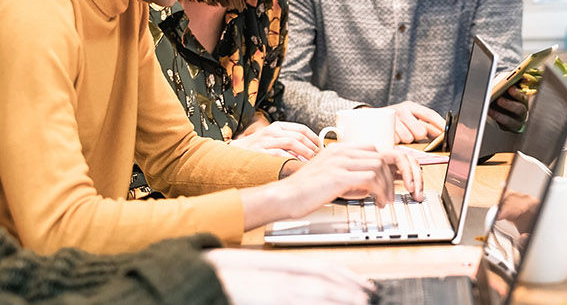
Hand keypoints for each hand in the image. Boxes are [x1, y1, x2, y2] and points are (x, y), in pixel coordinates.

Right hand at [204, 249, 372, 304]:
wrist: (197, 277)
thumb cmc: (222, 279)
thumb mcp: (257, 278)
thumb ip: (279, 281)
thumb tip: (296, 291)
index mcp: (278, 265)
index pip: (319, 266)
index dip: (343, 273)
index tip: (360, 282)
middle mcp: (280, 273)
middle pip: (323, 274)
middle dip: (349, 284)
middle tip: (369, 293)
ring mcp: (276, 285)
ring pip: (319, 288)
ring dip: (343, 295)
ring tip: (362, 301)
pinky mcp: (272, 295)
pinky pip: (304, 299)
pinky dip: (324, 302)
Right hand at [231, 121, 320, 159]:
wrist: (232, 154)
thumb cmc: (255, 148)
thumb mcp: (271, 139)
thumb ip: (287, 141)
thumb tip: (308, 150)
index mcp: (277, 126)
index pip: (301, 128)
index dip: (314, 138)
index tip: (320, 147)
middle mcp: (272, 131)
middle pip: (299, 136)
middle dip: (312, 147)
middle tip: (318, 156)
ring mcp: (267, 141)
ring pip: (292, 143)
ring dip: (305, 152)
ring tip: (312, 161)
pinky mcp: (262, 152)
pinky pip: (281, 154)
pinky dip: (292, 159)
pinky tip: (298, 165)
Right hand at [272, 143, 423, 218]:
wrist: (284, 197)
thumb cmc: (303, 191)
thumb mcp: (327, 176)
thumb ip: (347, 175)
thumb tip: (367, 186)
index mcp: (337, 149)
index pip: (371, 149)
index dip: (384, 165)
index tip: (388, 180)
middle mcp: (339, 152)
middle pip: (379, 157)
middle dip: (390, 177)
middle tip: (390, 193)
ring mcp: (339, 162)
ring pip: (378, 167)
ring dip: (387, 186)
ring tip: (384, 201)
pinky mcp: (339, 176)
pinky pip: (371, 179)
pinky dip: (380, 192)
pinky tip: (378, 202)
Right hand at [384, 101, 444, 143]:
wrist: (367, 119)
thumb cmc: (392, 121)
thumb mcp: (408, 118)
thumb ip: (425, 125)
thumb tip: (442, 133)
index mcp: (410, 106)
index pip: (429, 114)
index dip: (440, 124)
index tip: (447, 133)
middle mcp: (402, 110)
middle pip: (421, 131)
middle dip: (418, 136)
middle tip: (410, 134)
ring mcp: (393, 119)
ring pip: (409, 138)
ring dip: (405, 140)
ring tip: (399, 135)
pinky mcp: (384, 128)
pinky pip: (397, 141)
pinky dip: (396, 142)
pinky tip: (392, 136)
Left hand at [489, 85, 527, 131]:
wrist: (502, 107)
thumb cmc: (506, 95)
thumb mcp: (511, 87)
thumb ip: (516, 81)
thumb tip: (523, 78)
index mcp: (523, 101)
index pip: (523, 97)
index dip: (517, 93)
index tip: (510, 88)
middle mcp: (522, 112)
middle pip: (519, 110)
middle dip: (509, 104)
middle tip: (499, 99)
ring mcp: (515, 122)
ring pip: (509, 121)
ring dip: (499, 115)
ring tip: (489, 109)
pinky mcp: (506, 128)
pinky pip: (501, 125)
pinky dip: (493, 119)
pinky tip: (487, 113)